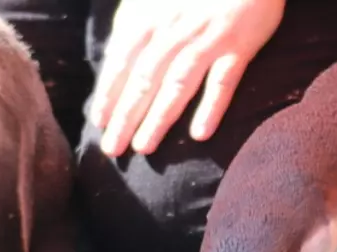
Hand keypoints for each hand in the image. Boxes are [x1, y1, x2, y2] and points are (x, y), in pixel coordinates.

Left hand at [90, 0, 285, 156]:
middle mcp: (174, 31)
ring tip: (144, 148)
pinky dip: (211, 108)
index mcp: (151, 16)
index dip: (109, 93)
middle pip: (144, 79)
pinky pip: (223, 82)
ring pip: (177, 85)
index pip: (122, 61)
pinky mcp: (237, 47)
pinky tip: (201, 134)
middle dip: (125, 115)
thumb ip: (138, 21)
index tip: (99, 123)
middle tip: (112, 149)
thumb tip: (117, 55)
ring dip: (158, 118)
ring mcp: (206, 40)